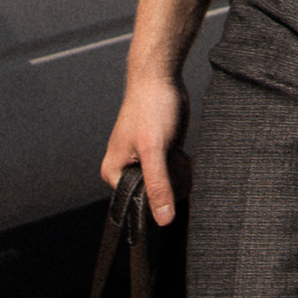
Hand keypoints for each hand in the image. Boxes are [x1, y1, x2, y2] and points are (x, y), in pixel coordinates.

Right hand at [102, 60, 187, 225]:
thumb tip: (163, 220)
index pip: (139, 206)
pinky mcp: (161, 156)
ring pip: (169, 187)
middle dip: (172, 182)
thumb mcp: (154, 150)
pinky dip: (183, 167)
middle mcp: (126, 172)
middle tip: (171, 156)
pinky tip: (182, 152)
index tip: (167, 173)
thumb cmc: (150, 107)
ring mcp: (144, 164)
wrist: (161, 77)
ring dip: (179, 174)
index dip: (159, 196)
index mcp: (114, 174)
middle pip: (156, 198)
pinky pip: (175, 175)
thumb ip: (158, 186)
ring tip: (175, 151)